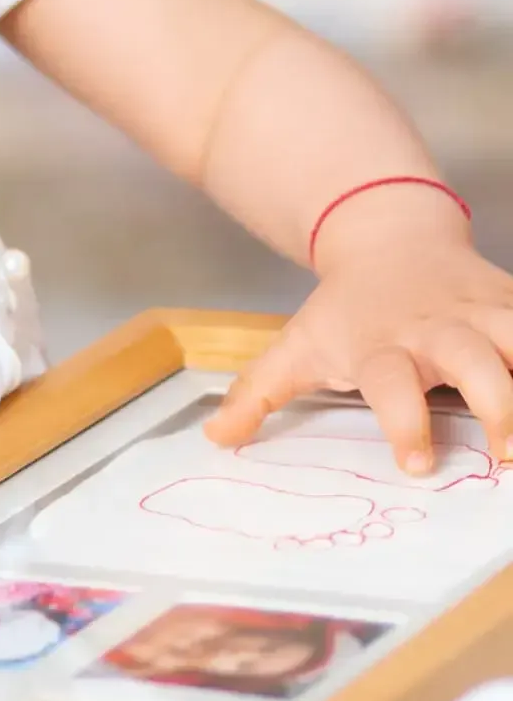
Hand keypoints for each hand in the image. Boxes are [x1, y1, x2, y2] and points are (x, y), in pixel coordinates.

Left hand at [206, 212, 512, 469]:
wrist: (388, 236)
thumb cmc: (346, 309)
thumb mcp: (298, 344)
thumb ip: (259, 394)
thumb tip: (217, 440)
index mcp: (383, 344)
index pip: (391, 384)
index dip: (403, 422)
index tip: (415, 464)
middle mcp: (437, 328)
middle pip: (472, 355)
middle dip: (498, 400)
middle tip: (508, 451)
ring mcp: (482, 311)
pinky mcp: (512, 300)